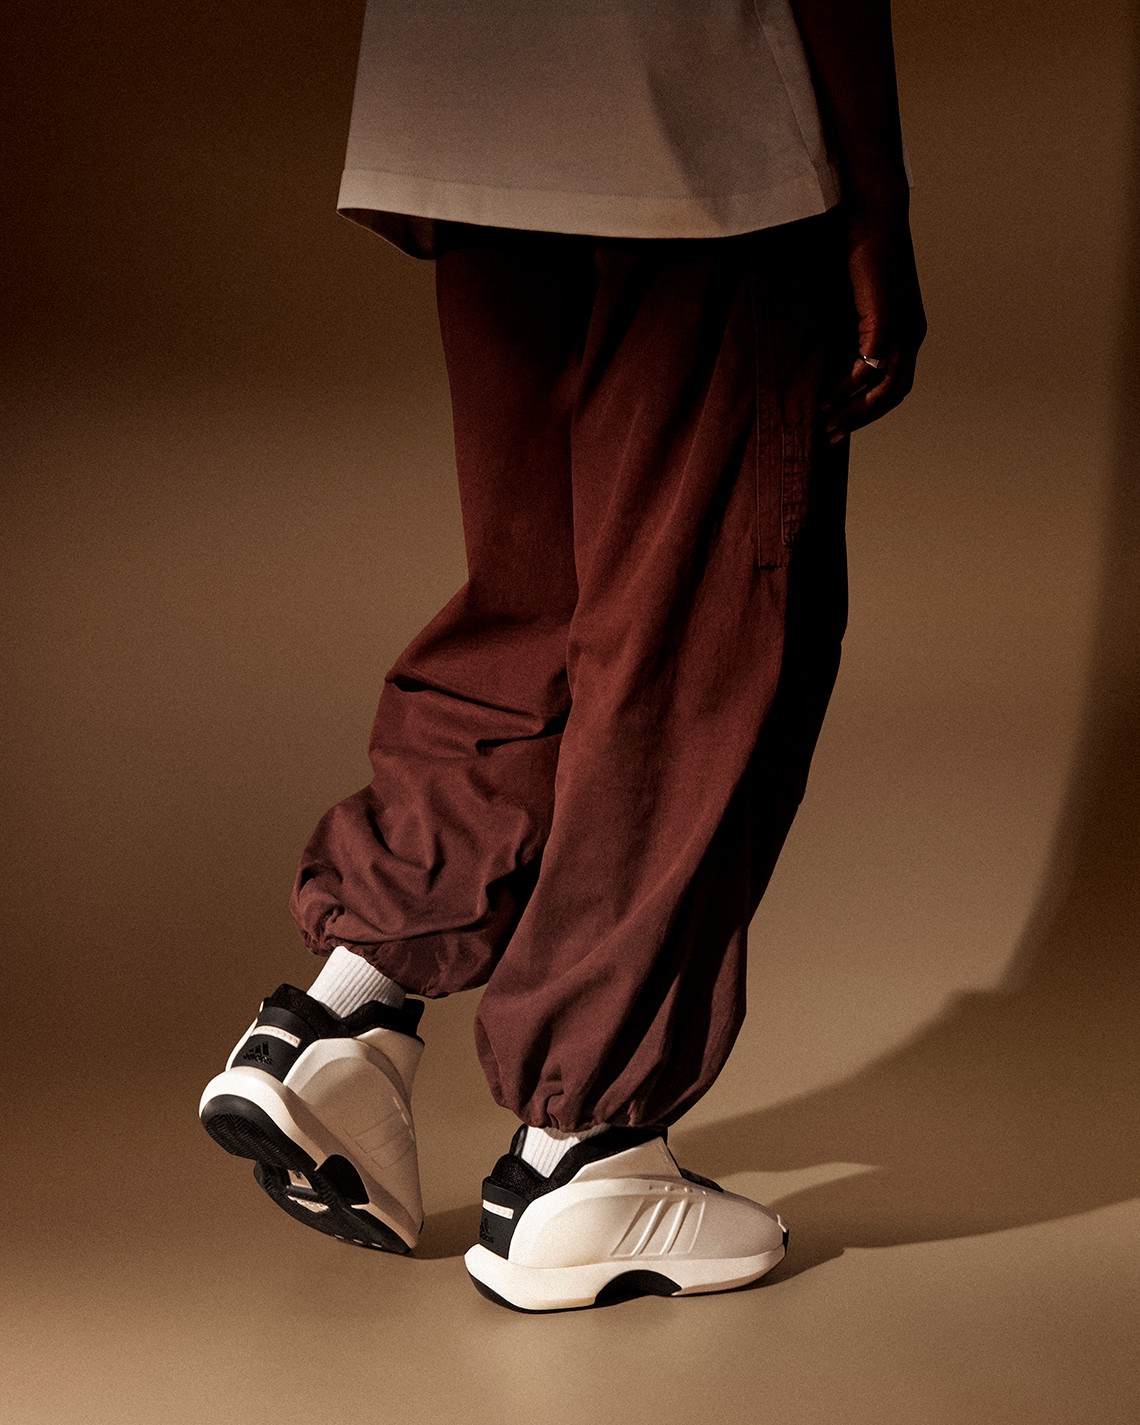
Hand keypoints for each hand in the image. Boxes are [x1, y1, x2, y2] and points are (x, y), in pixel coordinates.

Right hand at [822, 204, 927, 442]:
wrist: (874, 214)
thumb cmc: (862, 249)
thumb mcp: (859, 298)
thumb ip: (853, 326)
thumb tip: (829, 350)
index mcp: (909, 332)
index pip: (894, 386)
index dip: (869, 410)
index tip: (841, 425)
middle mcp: (912, 335)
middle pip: (892, 396)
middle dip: (860, 419)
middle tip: (830, 436)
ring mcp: (903, 330)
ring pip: (883, 389)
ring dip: (853, 411)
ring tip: (825, 424)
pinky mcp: (886, 321)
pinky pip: (869, 368)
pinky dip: (848, 388)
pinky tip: (827, 398)